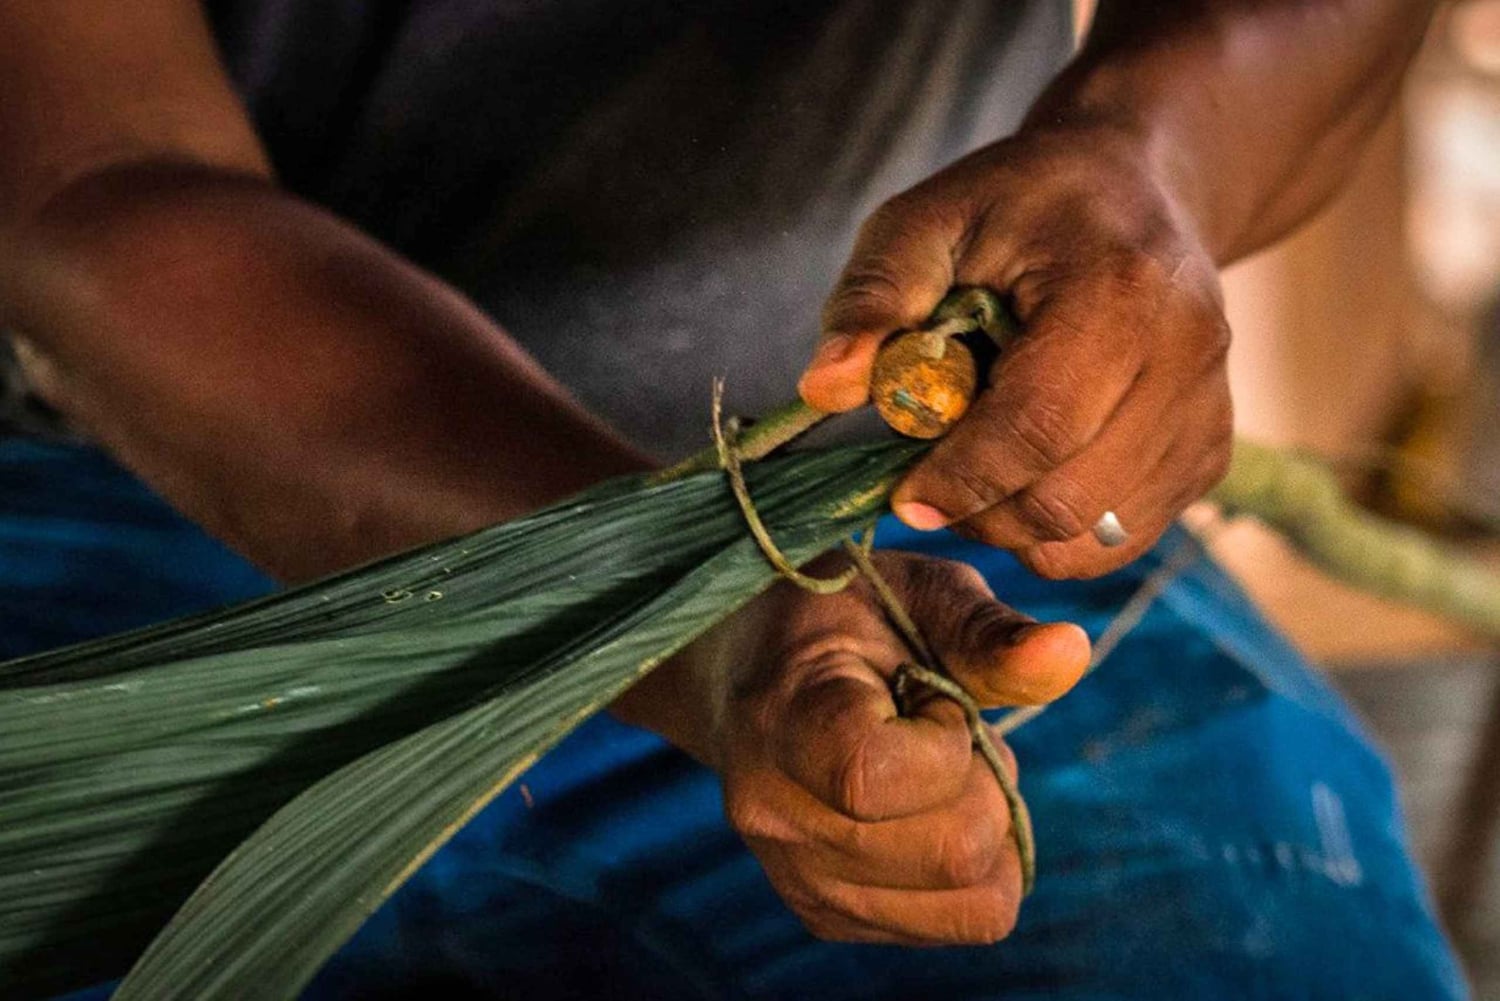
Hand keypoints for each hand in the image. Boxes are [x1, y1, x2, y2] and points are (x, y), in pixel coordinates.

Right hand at [693, 551, 1088, 943]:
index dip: (945, 739)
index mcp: (782, 721)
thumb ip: (988, 632)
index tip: (930, 696)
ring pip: (968, 903)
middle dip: (987, 786)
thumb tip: (1071, 653)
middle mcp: (776, 817)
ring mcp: (797, 877)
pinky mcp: (825, 913)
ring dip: (986, 831)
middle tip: (947, 731)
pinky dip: (970, 869)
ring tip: (937, 772)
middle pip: (951, 853)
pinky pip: (954, 923)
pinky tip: (924, 808)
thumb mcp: (912, 593)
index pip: (879, 780)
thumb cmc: (839, 620)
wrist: (744, 670)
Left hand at [799, 124, 1232, 578]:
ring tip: (980, 467)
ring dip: (1015, 528)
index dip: (961, 478)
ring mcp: (1209, 414)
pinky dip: (1058, 533)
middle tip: (929, 481)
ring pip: (1093, 537)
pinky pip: (1119, 540)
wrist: (1132, 192)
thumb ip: (874, 297)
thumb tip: (824, 389)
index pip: (1039, 425)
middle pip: (1067, 499)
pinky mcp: (1210, 456)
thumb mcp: (928, 219)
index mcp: (1122, 289)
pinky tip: (1028, 473)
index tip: (902, 496)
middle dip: (980, 510)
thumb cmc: (1017, 207)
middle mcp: (1188, 357)